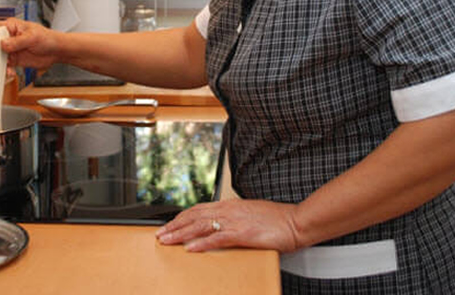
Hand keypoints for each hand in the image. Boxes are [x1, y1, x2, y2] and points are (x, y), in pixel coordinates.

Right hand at [0, 18, 59, 73]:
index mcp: (11, 26)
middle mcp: (8, 37)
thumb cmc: (47, 38)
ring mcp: (10, 49)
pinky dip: (5, 71)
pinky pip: (4, 66)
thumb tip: (3, 44)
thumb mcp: (33, 37)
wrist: (56, 51)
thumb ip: (17, 41)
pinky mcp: (13, 60)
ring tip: (1, 73)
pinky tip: (10, 73)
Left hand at [155, 199, 299, 252]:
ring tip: (167, 240)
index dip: (181, 217)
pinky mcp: (242, 234)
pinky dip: (201, 243)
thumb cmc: (276, 219)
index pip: (198, 209)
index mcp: (230, 205)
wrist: (295, 221)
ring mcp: (234, 221)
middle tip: (159, 234)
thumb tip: (222, 224)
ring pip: (200, 226)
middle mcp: (229, 210)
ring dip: (181, 234)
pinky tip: (190, 248)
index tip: (169, 224)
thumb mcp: (250, 214)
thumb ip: (234, 217)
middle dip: (174, 226)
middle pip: (194, 216)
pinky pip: (217, 238)